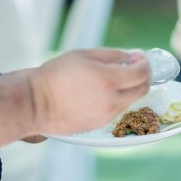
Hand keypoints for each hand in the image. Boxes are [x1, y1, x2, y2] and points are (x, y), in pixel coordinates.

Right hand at [28, 48, 149, 134]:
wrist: (35, 103)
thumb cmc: (56, 75)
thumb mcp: (84, 55)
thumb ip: (113, 55)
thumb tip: (134, 57)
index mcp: (110, 80)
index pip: (141, 73)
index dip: (145, 63)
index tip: (140, 57)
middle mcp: (112, 101)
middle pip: (142, 89)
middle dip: (144, 76)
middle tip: (136, 67)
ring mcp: (107, 115)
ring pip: (131, 101)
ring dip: (131, 88)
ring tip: (117, 78)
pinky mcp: (100, 125)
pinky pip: (117, 110)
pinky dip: (118, 99)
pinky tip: (104, 92)